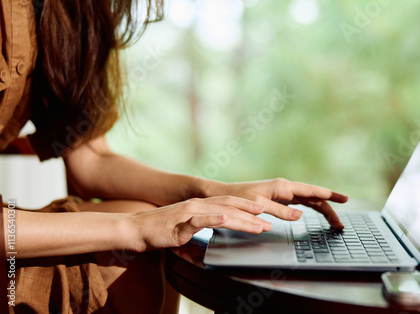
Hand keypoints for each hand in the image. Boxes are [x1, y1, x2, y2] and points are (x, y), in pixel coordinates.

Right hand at [129, 196, 270, 250]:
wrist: (135, 229)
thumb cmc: (158, 230)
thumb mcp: (184, 226)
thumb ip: (200, 225)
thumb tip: (214, 229)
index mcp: (199, 206)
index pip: (228, 203)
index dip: (247, 207)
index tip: (263, 213)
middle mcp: (197, 206)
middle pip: (230, 206)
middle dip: (251, 213)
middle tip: (269, 221)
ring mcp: (189, 213)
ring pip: (221, 213)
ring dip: (242, 219)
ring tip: (258, 225)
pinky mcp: (180, 223)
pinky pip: (200, 221)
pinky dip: (214, 220)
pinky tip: (226, 220)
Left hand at [204, 178, 348, 228]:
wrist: (223, 195)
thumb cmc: (238, 198)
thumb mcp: (258, 206)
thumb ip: (279, 211)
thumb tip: (300, 216)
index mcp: (283, 186)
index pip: (312, 190)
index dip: (329, 195)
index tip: (344, 199)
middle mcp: (285, 188)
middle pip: (314, 197)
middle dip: (329, 209)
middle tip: (340, 225)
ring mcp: (282, 193)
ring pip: (308, 200)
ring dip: (322, 210)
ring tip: (334, 223)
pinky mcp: (278, 198)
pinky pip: (300, 203)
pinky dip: (311, 208)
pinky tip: (315, 214)